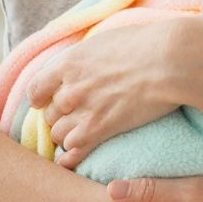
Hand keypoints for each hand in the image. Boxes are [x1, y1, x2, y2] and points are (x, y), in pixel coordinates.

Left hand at [28, 20, 184, 169]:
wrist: (167, 60)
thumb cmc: (144, 44)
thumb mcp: (105, 40)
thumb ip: (87, 56)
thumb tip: (87, 61)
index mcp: (69, 63)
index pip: (36, 88)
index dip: (38, 98)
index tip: (43, 102)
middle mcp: (70, 88)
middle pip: (49, 114)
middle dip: (58, 118)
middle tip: (72, 120)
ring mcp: (83, 111)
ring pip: (59, 134)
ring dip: (66, 137)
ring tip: (78, 138)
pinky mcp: (100, 129)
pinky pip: (73, 151)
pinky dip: (70, 158)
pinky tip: (71, 161)